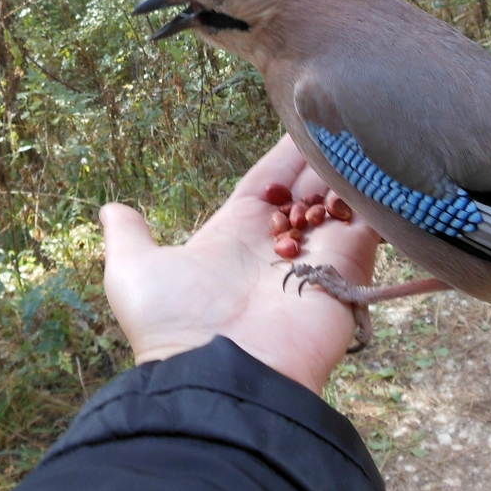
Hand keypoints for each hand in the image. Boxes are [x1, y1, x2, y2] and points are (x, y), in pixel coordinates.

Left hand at [100, 134, 381, 393]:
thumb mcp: (134, 273)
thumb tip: (112, 209)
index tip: (303, 120)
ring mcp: (319, 256)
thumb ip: (129, 237)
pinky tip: (378, 162)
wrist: (223, 375)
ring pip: (344, 200)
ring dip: (349, 170)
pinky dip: (377, 195)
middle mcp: (282, 242)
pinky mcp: (349, 269)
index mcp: (237, 232)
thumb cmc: (175, 326)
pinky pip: (371, 223)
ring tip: (360, 132)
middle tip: (339, 116)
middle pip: (311, 184)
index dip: (285, 153)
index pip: (270, 179)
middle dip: (323, 155)